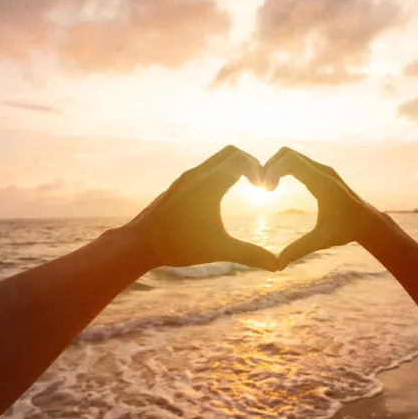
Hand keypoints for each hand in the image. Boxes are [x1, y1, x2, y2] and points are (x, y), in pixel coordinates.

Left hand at [124, 146, 277, 270]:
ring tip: (246, 185)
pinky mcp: (179, 185)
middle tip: (259, 182)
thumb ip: (249, 254)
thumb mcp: (219, 249)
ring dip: (234, 166)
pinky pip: (206, 168)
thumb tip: (276, 266)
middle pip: (231, 152)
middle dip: (250, 162)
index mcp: (209, 185)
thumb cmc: (179, 246)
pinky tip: (223, 194)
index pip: (240, 160)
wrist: (140, 243)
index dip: (259, 169)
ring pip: (216, 159)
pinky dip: (221, 173)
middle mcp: (197, 175)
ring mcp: (186, 178)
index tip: (265, 189)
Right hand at [264, 147, 387, 268]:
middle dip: (270, 165)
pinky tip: (277, 186)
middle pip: (287, 153)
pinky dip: (284, 168)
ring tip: (268, 187)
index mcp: (322, 183)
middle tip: (263, 187)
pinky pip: (298, 162)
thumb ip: (298, 250)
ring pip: (291, 155)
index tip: (265, 189)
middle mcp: (323, 171)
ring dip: (276, 166)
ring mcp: (323, 169)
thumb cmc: (346, 231)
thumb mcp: (320, 241)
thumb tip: (278, 266)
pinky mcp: (323, 172)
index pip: (290, 161)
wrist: (368, 222)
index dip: (271, 169)